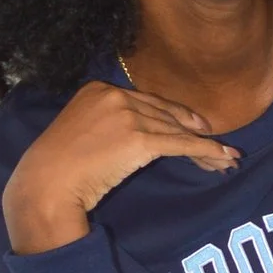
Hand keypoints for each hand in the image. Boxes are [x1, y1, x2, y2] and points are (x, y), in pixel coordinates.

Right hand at [1, 79, 239, 252]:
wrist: (45, 183)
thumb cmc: (54, 167)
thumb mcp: (78, 132)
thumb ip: (104, 125)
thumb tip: (129, 138)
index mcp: (98, 89)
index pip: (146, 101)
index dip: (174, 114)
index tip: (195, 123)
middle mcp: (116, 96)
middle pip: (165, 113)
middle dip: (193, 129)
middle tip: (215, 141)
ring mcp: (129, 116)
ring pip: (177, 130)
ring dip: (205, 146)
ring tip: (227, 158)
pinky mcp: (140, 140)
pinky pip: (181, 145)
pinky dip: (206, 152)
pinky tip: (223, 159)